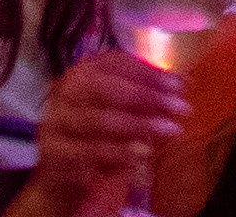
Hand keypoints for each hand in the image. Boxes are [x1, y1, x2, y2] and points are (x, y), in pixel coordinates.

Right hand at [33, 39, 194, 206]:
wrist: (62, 170)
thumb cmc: (98, 130)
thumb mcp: (120, 106)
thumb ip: (145, 91)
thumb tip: (183, 83)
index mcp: (84, 72)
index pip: (117, 64)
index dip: (151, 74)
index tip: (180, 86)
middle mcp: (65, 92)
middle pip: (106, 89)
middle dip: (147, 98)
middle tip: (181, 109)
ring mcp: (55, 122)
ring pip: (98, 121)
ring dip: (138, 126)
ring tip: (169, 131)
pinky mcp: (52, 154)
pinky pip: (87, 153)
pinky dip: (117, 154)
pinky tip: (142, 158)